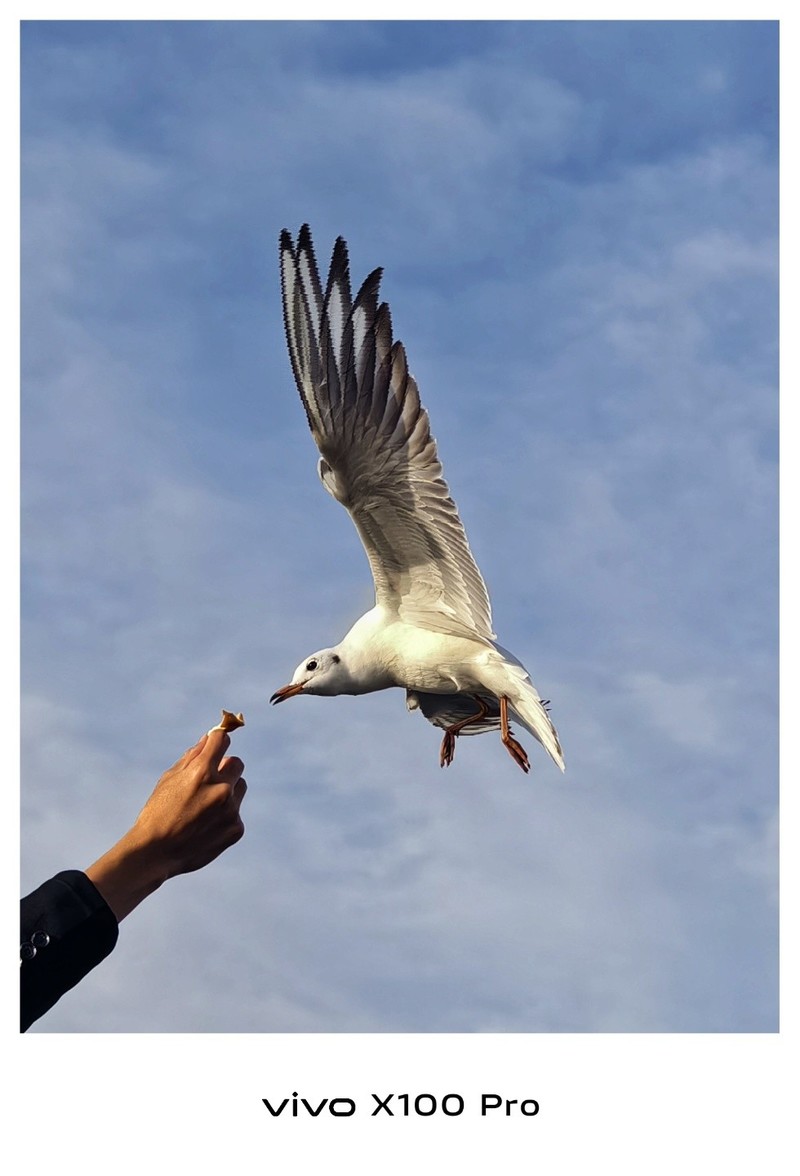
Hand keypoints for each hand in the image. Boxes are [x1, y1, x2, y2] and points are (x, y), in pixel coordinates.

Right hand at [85, 729, 246, 920]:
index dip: (217, 740)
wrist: (156, 854)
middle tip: (208, 780)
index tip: (215, 745)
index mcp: (201, 773)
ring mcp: (231, 810)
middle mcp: (220, 789)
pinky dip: (225, 815)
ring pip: (240, 786)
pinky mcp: (236, 829)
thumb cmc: (158, 812)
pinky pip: (237, 811)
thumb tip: (208, 738)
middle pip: (237, 763)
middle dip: (224, 767)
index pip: (222, 740)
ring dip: (228, 790)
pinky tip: (206, 826)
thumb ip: (191, 757)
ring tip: (205, 806)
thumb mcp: (168, 779)